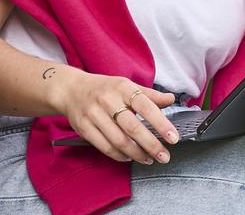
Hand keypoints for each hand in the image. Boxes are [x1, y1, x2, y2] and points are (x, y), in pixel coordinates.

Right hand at [55, 71, 178, 164]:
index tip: (173, 138)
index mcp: (122, 88)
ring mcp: (94, 115)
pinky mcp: (84, 128)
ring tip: (148, 159)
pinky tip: (129, 157)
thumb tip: (171, 99)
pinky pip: (105, 147)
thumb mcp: (126, 86)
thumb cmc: (103, 89)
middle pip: (133, 127)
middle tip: (164, 156)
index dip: (161, 124)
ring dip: (137, 154)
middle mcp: (108, 100)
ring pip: (119, 140)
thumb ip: (149, 95)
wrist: (71, 90)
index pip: (146, 107)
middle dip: (151, 145)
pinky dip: (119, 155)